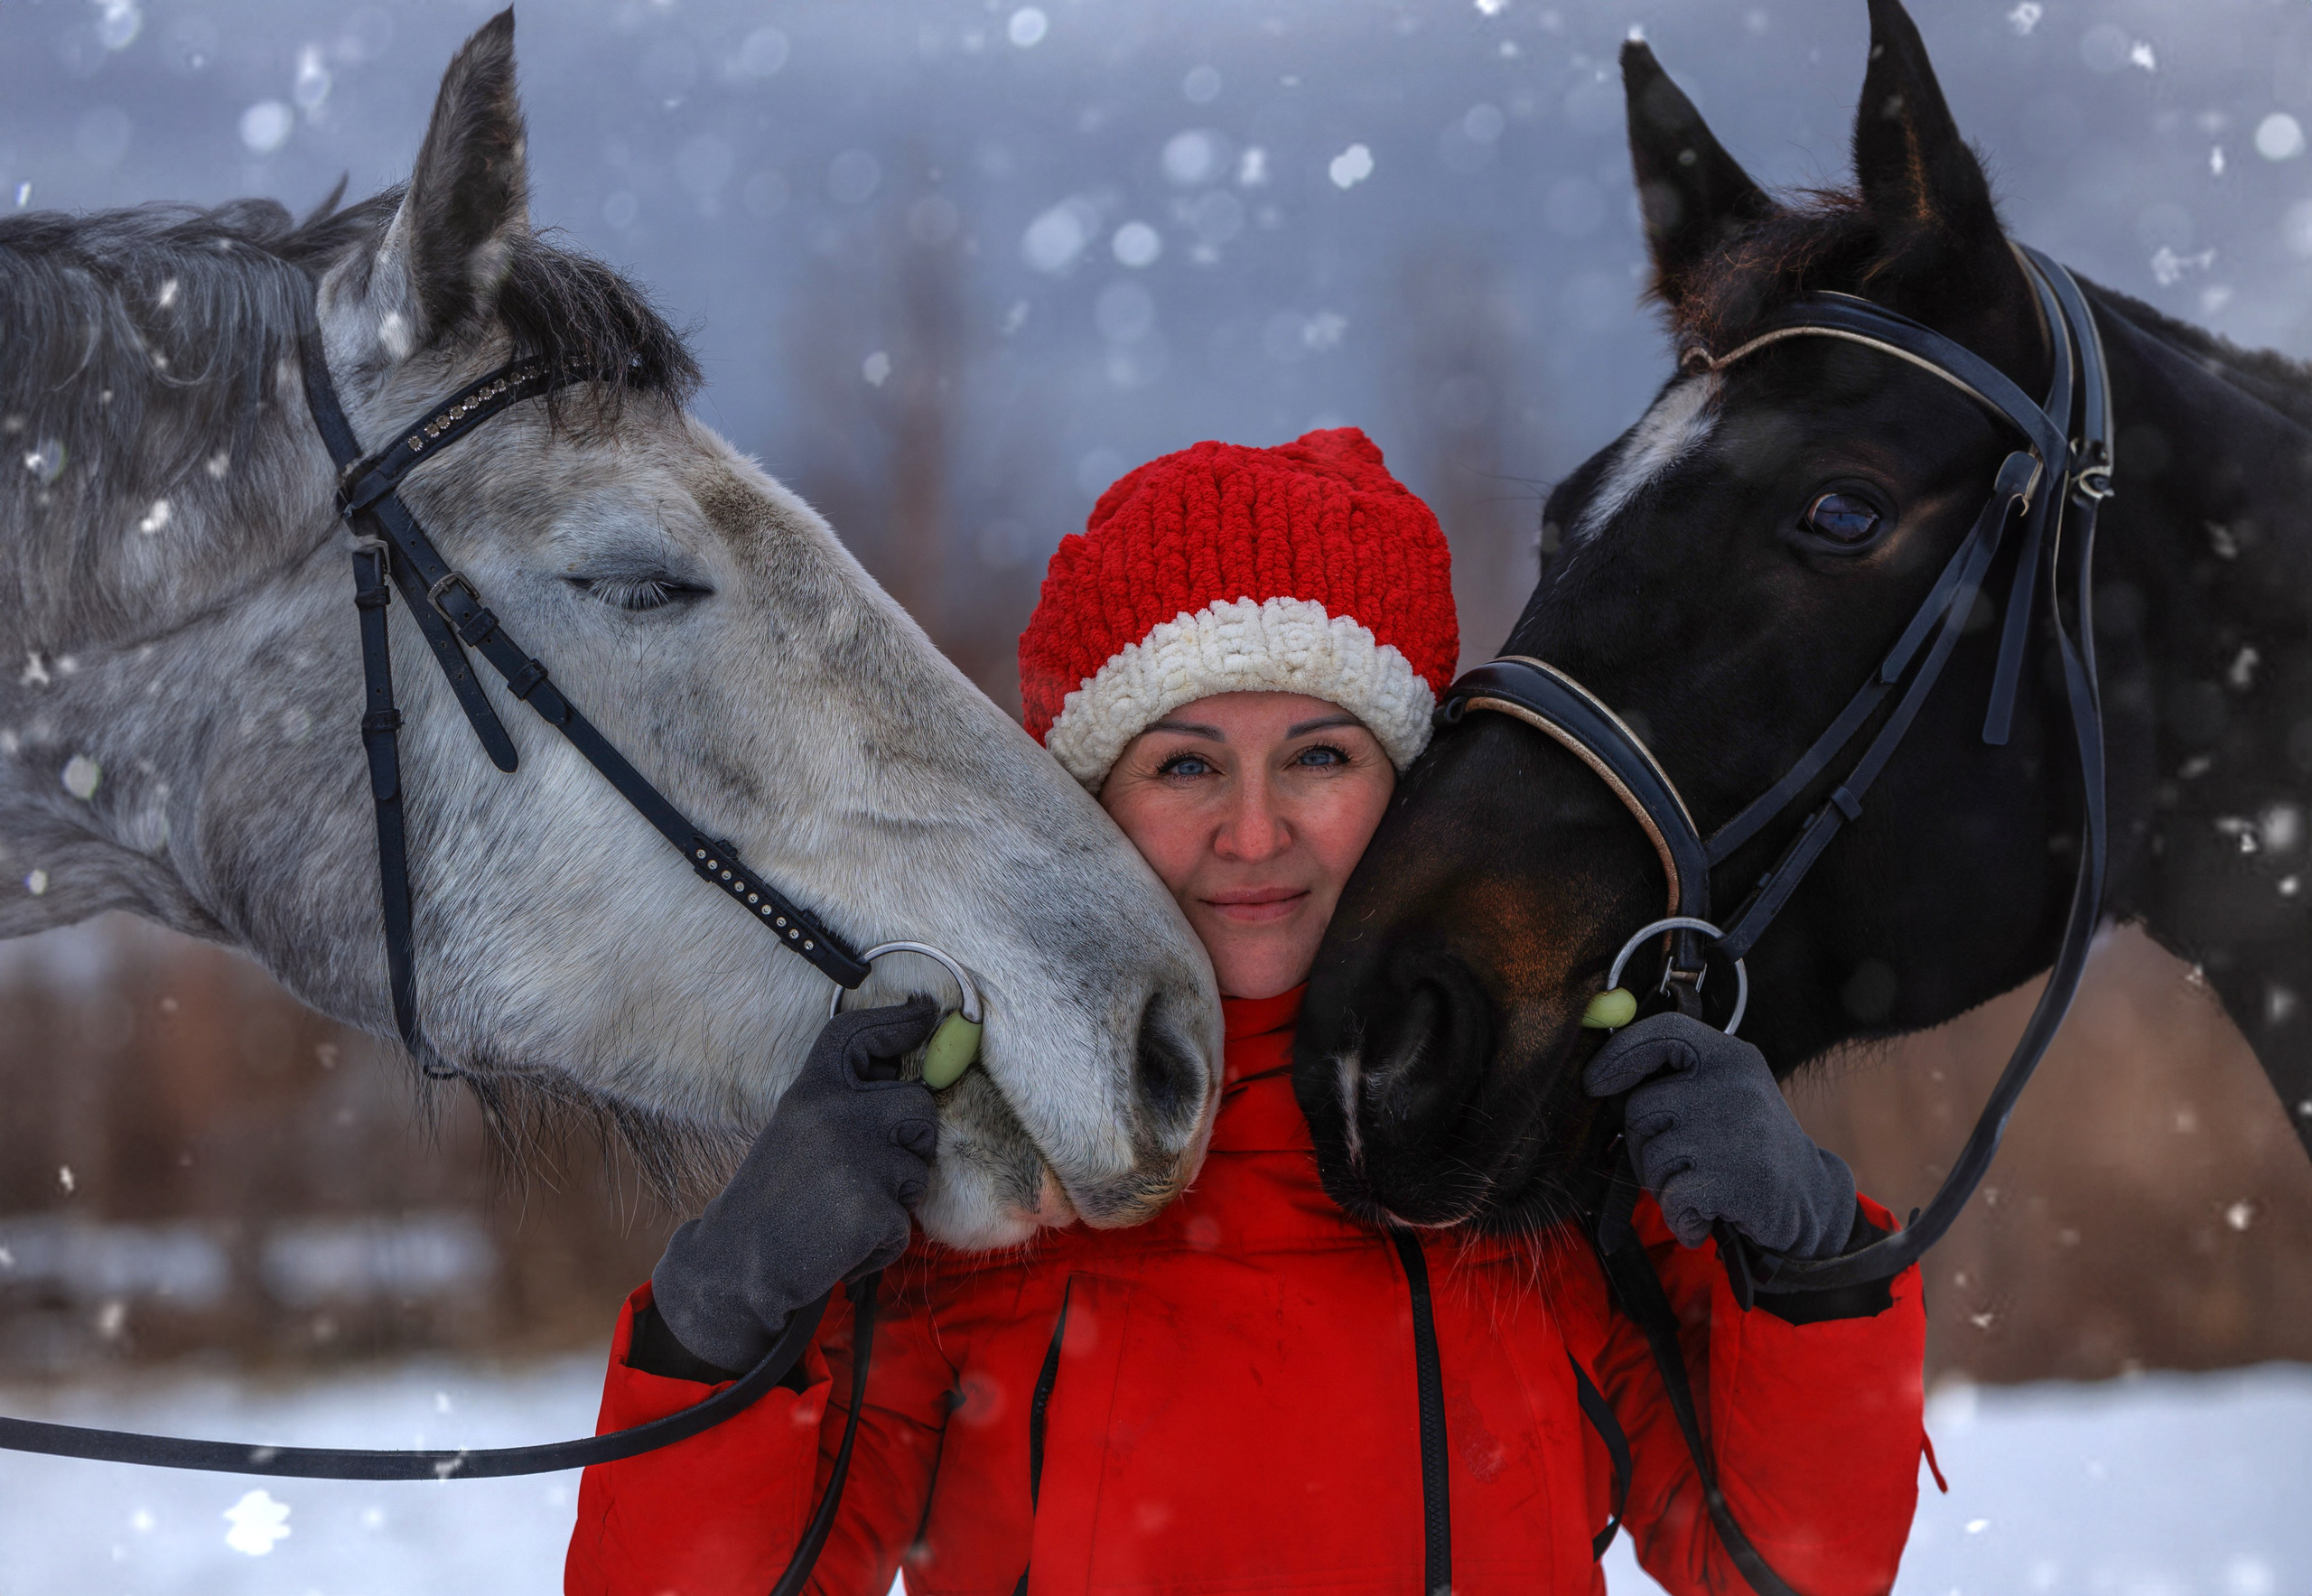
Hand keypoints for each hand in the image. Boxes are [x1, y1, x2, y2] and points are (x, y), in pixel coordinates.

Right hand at [649, 997, 941, 1373]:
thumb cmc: (772, 1200)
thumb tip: (904, 1074)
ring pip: (917, 1169)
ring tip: (842, 1212)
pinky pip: (905, 1222)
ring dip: (893, 1197)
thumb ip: (843, 1104)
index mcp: (811, 1091)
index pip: (857, 1036)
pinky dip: (880, 1242)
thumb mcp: (796, 1132)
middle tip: (873, 1171)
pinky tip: (840, 1244)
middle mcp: (836, 1115)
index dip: (896, 1020)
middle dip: (913, 1139)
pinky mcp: (873, 1208)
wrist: (737, 1265)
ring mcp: (857, 1160)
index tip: (925, 1013)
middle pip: (919, 1104)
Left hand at [1584, 1012, 1856, 1259]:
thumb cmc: (1744, 1144)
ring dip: (1663, 1183)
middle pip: (1640, 1108)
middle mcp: (1734, 1085)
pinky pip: (1672, 1197)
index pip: (1662, 1033)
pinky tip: (1705, 1216)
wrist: (1808, 1199)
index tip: (1595, 1082)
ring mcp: (1737, 1130)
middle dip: (1642, 1144)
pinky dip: (1681, 1216)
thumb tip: (1600, 1080)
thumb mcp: (1721, 1093)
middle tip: (1678, 1164)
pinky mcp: (1738, 1179)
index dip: (1619, 1054)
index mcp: (1730, 1055)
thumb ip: (1674, 1080)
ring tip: (1701, 1186)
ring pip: (1651, 1156)